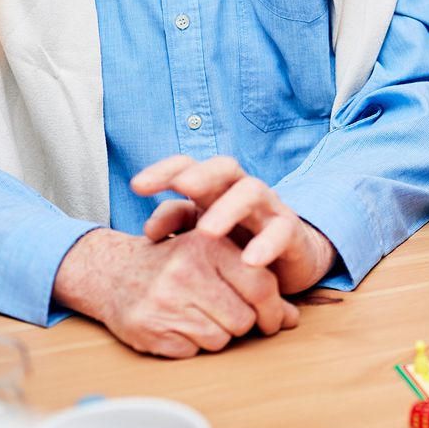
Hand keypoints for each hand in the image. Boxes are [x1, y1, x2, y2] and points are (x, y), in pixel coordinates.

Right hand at [50, 227, 296, 357]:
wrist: (113, 273)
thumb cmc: (175, 264)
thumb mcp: (214, 257)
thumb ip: (255, 281)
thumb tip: (291, 318)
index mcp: (208, 244)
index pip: (261, 285)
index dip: (273, 310)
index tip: (273, 320)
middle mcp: (187, 270)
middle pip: (244, 319)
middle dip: (240, 324)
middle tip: (223, 314)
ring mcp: (166, 301)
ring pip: (221, 340)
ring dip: (216, 335)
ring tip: (196, 315)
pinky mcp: (150, 328)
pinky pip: (194, 352)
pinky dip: (191, 346)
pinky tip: (177, 325)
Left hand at [130, 155, 336, 292]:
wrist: (287, 261)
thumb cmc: (236, 243)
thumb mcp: (200, 235)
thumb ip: (175, 224)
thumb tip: (149, 231)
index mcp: (214, 188)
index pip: (188, 166)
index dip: (163, 170)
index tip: (137, 186)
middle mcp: (241, 190)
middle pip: (223, 167)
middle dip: (201, 174)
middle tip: (182, 186)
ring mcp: (268, 207)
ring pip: (252, 191)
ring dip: (229, 208)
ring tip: (207, 232)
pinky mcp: (292, 231)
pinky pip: (282, 230)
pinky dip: (267, 244)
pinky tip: (249, 261)